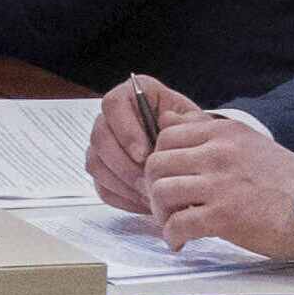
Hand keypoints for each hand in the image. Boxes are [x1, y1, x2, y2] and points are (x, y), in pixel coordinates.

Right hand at [84, 75, 188, 205]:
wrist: (193, 158)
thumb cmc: (194, 136)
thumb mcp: (197, 124)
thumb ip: (184, 122)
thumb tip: (165, 123)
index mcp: (133, 94)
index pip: (114, 104)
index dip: (125, 131)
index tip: (143, 153)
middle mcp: (113, 116)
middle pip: (100, 136)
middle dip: (124, 164)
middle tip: (147, 181)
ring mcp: (104, 144)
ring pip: (96, 163)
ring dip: (123, 183)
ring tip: (150, 193)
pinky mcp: (104, 169)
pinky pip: (102, 185)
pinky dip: (123, 196)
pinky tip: (144, 200)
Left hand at [132, 106, 293, 266]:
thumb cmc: (289, 182)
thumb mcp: (250, 144)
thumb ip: (209, 134)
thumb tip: (168, 122)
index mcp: (225, 132)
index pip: (167, 135)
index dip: (158, 158)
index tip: (166, 176)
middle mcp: (218, 152)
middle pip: (156, 163)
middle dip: (153, 187)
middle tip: (165, 204)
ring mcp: (219, 184)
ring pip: (161, 192)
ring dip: (161, 213)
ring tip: (173, 224)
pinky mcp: (223, 216)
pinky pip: (178, 224)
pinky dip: (173, 236)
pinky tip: (181, 242)